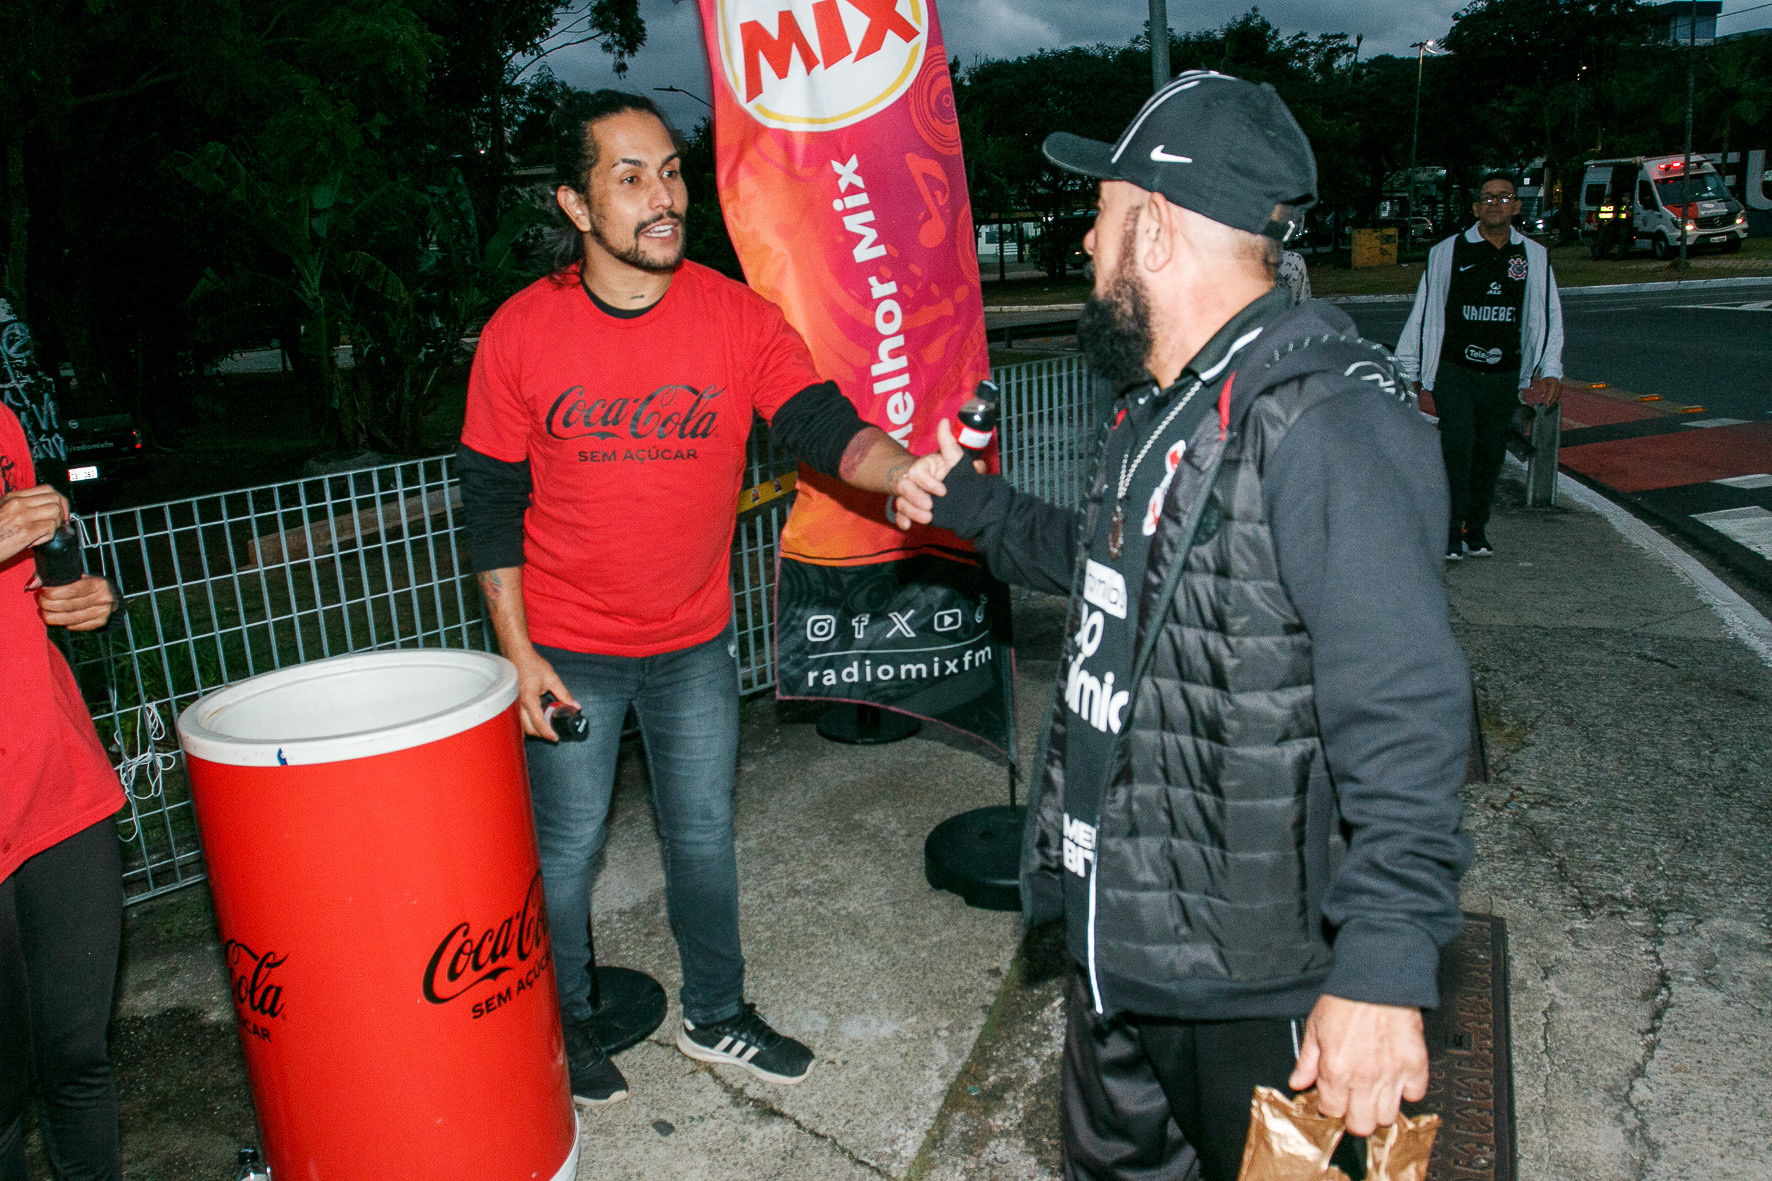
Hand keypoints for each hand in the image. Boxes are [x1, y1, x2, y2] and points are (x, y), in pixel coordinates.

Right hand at [0, 484, 67, 563]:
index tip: (60, 509)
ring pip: (56, 511)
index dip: (59, 499)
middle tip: (57, 522)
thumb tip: (44, 508)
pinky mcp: (26, 532)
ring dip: (56, 523)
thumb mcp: (3, 512)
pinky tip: (38, 540)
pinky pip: (51, 527)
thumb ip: (21, 507)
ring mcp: (22, 517)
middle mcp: (17, 504)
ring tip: (45, 531)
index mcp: (12, 498)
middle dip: (61, 511)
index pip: (47, 489)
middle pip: (55, 498)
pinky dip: (50, 535)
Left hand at [37, 574, 116, 630]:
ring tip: (41, 611)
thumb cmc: (87, 583)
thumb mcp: (76, 575)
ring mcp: (103, 613)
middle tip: (38, 600)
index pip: (70, 590)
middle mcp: (103, 599)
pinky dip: (62, 623)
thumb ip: (52, 577)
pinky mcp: (100, 623)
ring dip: (50, 616)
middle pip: (67, 606)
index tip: (40, 591)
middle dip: (47, 604)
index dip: (51, 593)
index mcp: (98, 583)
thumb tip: (31, 586)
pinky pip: (75, 626)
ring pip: (69, 619)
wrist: (111, 595)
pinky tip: (55, 617)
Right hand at [509, 648, 575, 741]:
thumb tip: (575, 706)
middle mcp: (518, 704)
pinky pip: (518, 718)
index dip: (547, 732)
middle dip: (541, 734)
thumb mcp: (552, 678)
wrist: (516, 655)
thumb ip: (564, 693)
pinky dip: (527, 723)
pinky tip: (536, 721)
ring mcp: (513, 704)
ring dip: (534, 730)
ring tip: (546, 729)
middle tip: (553, 734)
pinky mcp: (512, 703)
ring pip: (521, 725)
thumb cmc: (532, 664)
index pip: (538, 721)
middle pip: (528, 728)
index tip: (556, 738)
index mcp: (529, 698)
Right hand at [889, 420, 985, 530]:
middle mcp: (914, 481)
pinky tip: (907, 527)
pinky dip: (902, 520)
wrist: (961, 496)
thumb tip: (943, 421)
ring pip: (901, 502)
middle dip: (915, 499)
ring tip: (927, 519)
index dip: (928, 482)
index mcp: (923, 468)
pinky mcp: (911, 509)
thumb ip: (949, 443)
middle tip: (930, 508)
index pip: (917, 472)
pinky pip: (900, 514)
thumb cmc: (955, 474)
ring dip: (911, 511)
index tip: (943, 491)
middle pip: (905, 489)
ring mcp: (911, 496)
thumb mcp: (955, 459)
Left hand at [1287, 995, 1427, 1136]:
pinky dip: (1407, 1090)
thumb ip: (1306, 1061)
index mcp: (1335, 1070)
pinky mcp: (1415, 1066)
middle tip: (1355, 1099)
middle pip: (1362, 1125)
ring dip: (1381, 1107)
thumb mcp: (1315, 1027)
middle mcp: (1363, 1078)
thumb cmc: (1346, 999)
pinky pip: (1415, 1095)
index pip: (1332, 1112)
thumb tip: (1298, 1084)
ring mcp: (1392, 1075)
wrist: (1377, 979)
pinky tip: (1396, 1077)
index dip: (1332, 1105)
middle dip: (1356, 1116)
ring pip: (1388, 1118)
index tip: (1335, 1097)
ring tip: (1375, 1090)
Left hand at [1538, 375, 1562, 405]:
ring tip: (1550, 404)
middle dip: (1552, 401)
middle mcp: (1559, 386)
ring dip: (1554, 400)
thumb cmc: (1547, 377)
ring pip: (1558, 395)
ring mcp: (1560, 386)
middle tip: (1548, 406)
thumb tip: (1542, 396)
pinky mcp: (1560, 387)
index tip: (1546, 403)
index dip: (1549, 399)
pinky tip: (1553, 401)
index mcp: (1554, 384)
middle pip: (1556, 395)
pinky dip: (1556, 397)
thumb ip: (1544, 389)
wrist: (1552, 372)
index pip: (1552, 394)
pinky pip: (1559, 393)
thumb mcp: (1543, 382)